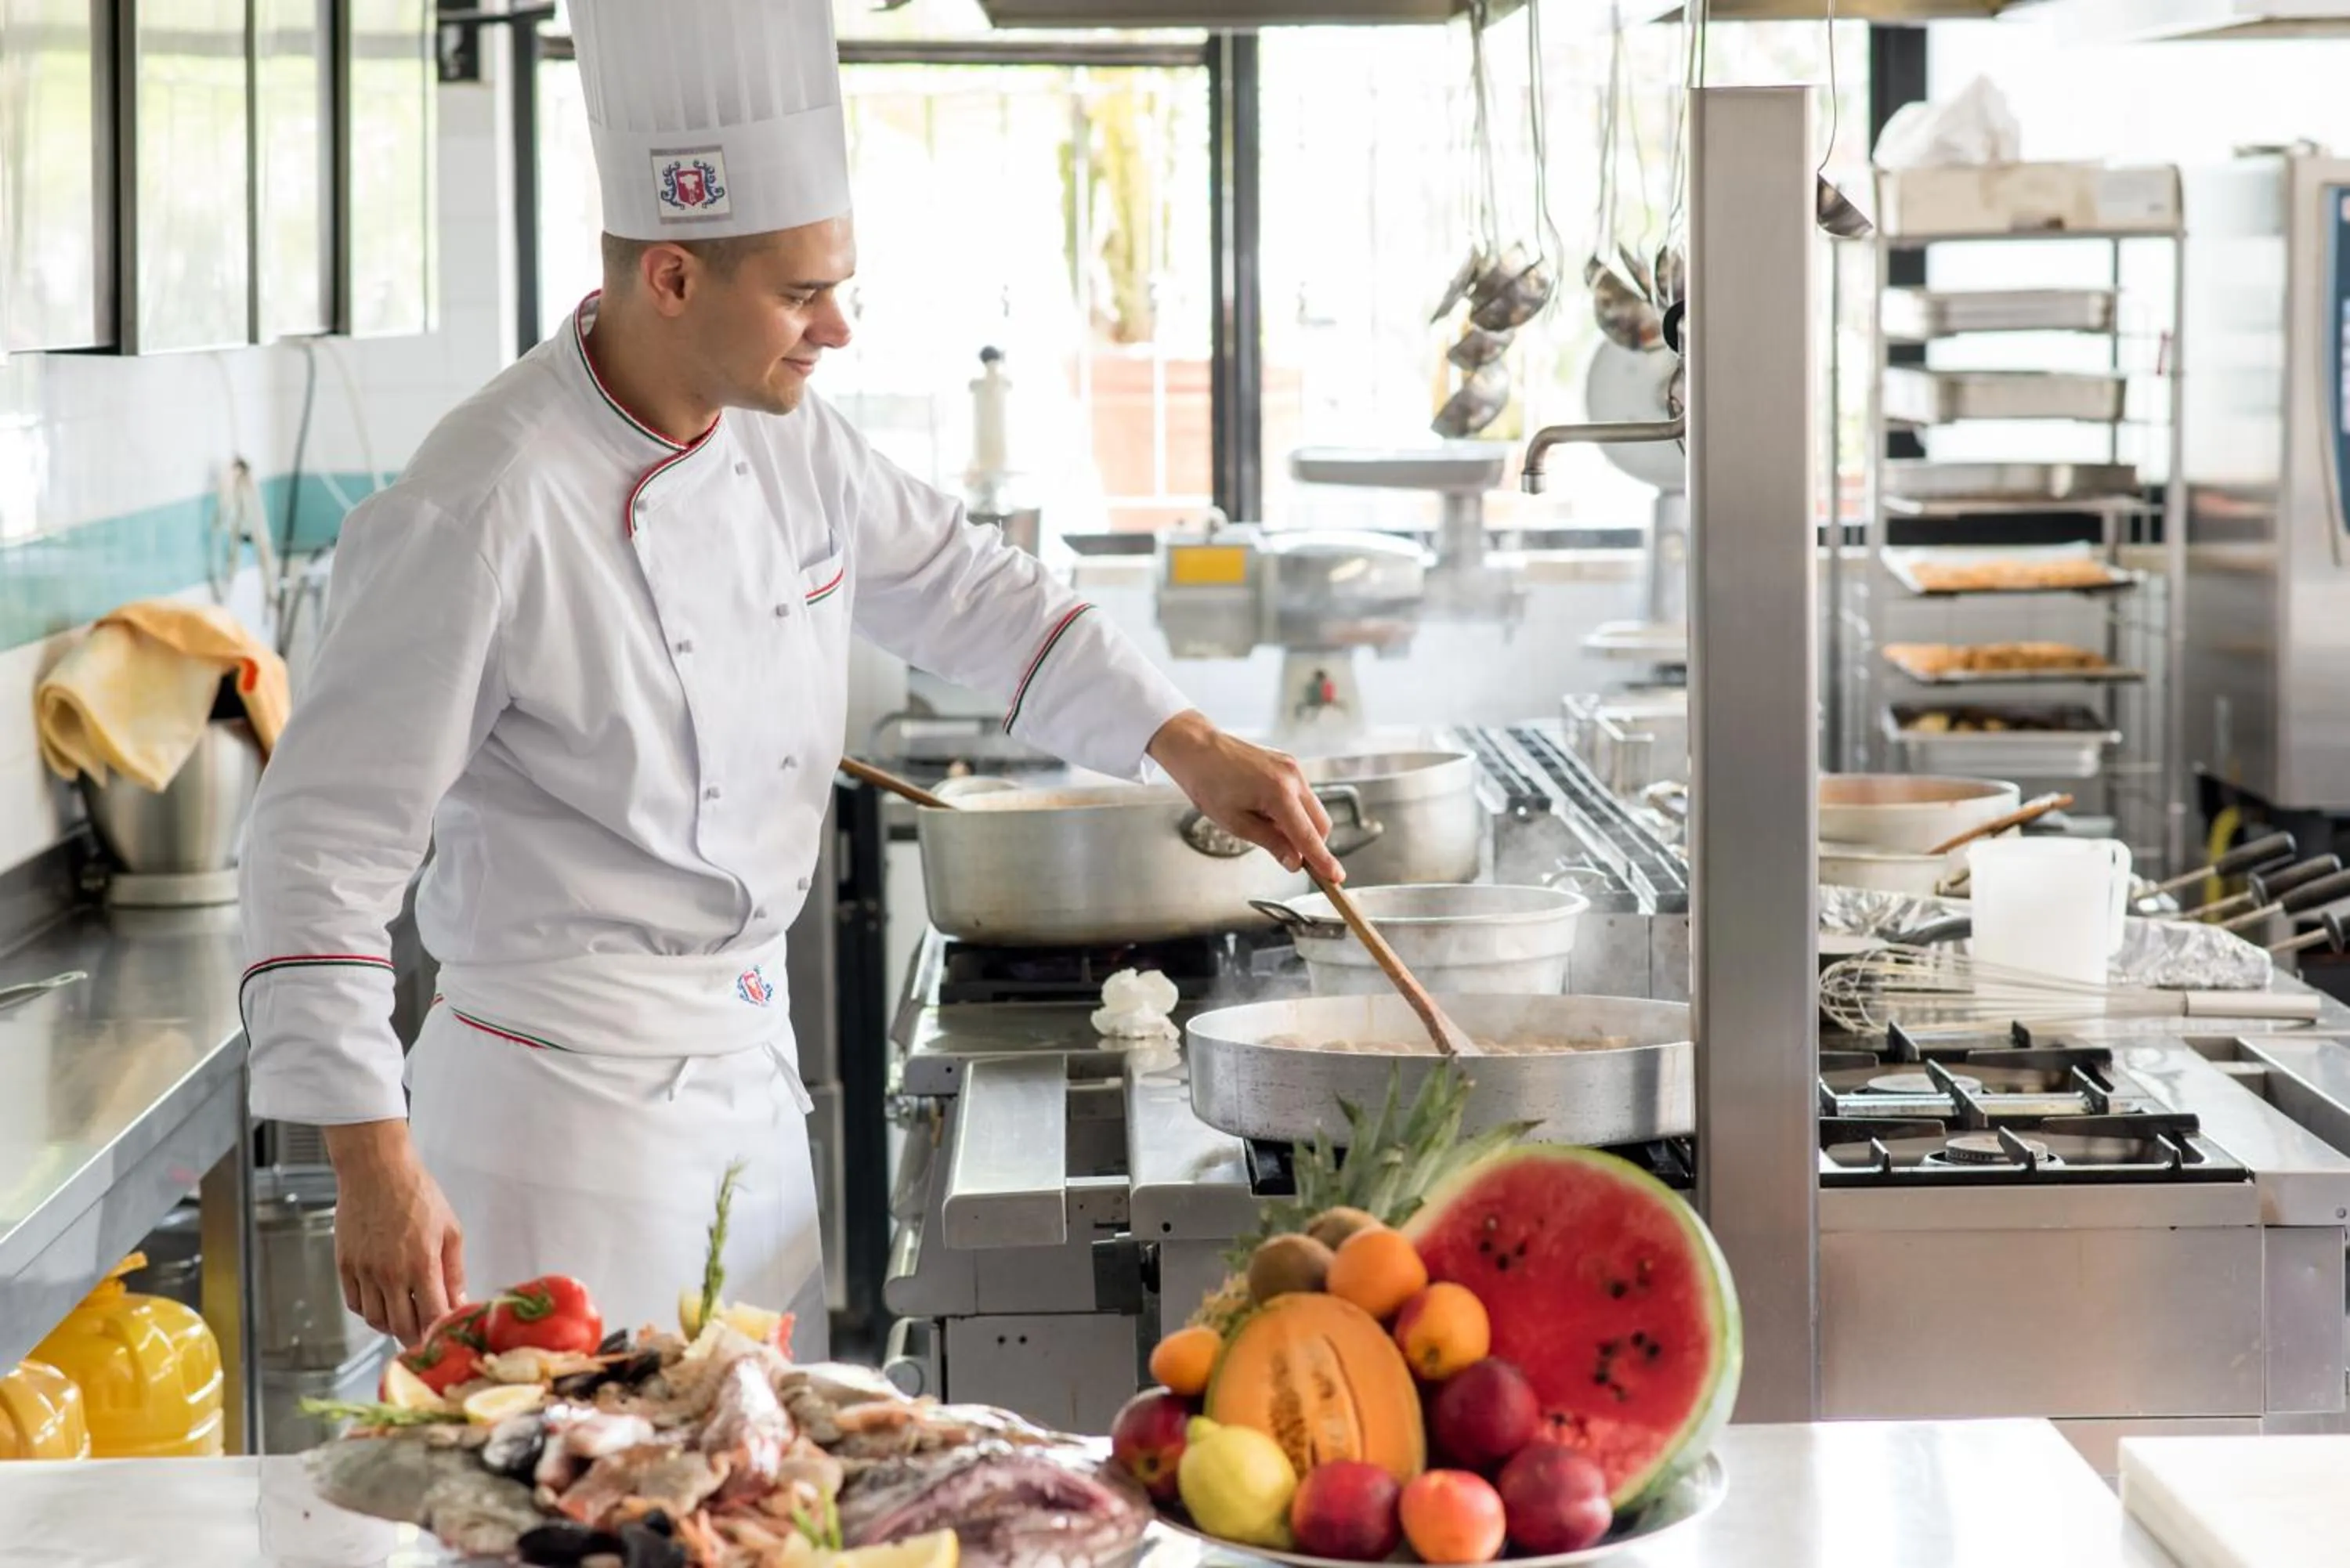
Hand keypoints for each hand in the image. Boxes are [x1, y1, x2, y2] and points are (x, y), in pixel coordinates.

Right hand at [322, 1120, 466, 1347]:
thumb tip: (459, 1302)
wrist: (376, 1170)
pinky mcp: (345, 1265)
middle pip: (402, 1326)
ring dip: (392, 1326)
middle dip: (417, 1336)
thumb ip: (454, 1271)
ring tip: (406, 1319)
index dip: (439, 1333)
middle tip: (426, 1335)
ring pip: (376, 1320)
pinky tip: (384, 1303)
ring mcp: (364, 1271)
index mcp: (421, 1264)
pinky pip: (355, 1304)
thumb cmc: (417, 1194)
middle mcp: (390, 1273)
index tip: (445, 1336)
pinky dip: (370, 1311)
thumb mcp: (450, 1229)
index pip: (431, 1317)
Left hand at [1147, 710, 1344, 884]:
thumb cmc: (1209, 784)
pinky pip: (1303, 795)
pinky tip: (1266, 811)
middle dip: (1312, 845)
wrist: (1198, 749)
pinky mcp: (1289, 764)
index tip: (1336, 877)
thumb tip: (1295, 862)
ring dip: (1301, 827)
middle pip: (1321, 824)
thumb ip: (1271, 843)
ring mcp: (1293, 768)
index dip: (1323, 860)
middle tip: (1291, 858)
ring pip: (1314, 809)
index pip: (1308, 836)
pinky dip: (1294, 811)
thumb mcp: (1236, 823)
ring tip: (1266, 826)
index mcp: (1279, 793)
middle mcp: (1293, 778)